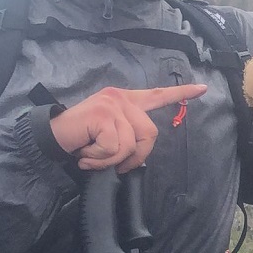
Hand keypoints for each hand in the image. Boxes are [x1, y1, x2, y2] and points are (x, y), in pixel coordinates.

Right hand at [50, 84, 205, 172]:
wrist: (49, 139)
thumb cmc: (80, 140)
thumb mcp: (108, 135)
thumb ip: (127, 135)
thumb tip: (141, 155)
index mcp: (126, 100)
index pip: (158, 95)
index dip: (181, 93)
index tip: (202, 88)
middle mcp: (121, 98)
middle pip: (150, 133)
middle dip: (134, 157)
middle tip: (111, 164)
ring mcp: (112, 104)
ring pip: (131, 144)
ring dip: (110, 160)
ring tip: (91, 157)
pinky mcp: (103, 114)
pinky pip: (115, 147)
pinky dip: (99, 159)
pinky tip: (84, 155)